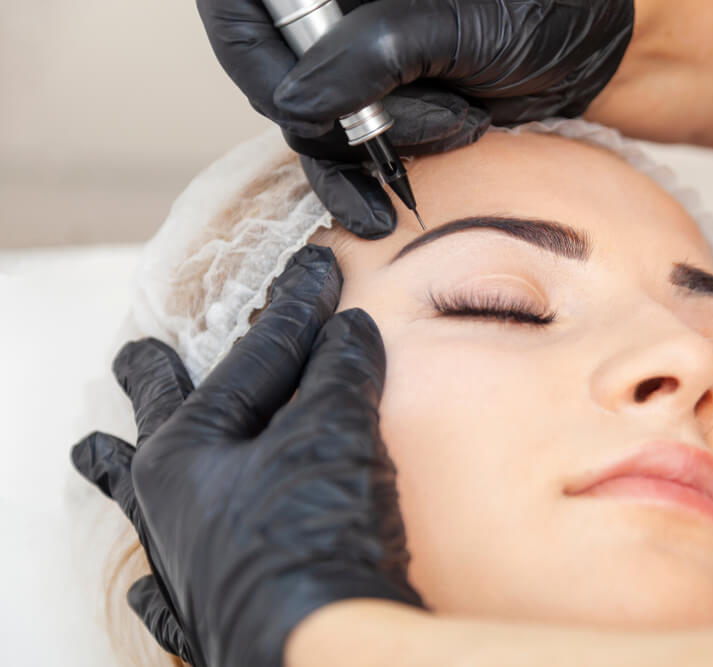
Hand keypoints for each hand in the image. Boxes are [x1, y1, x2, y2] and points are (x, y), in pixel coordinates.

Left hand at [71, 245, 422, 666]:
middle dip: (151, 382)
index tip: (313, 274)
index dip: (292, 313)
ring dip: (118, 475)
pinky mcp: (204, 615)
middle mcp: (168, 505)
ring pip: (138, 506)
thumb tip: (346, 329)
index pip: (251, 361)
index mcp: (186, 451)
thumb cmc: (308, 530)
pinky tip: (141, 586)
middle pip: (161, 423)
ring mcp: (181, 562)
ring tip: (89, 451)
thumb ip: (337, 373)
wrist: (310, 645)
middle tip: (131, 353)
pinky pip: (163, 595)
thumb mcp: (331, 430)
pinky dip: (153, 584)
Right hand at [196, 0, 632, 236]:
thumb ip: (369, 57)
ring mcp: (350, 62)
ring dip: (375, 146)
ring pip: (312, 122)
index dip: (253, 50)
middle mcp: (332, 14)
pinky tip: (385, 208)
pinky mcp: (375, 109)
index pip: (245, 7)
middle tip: (411, 117)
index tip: (297, 96)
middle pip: (271, 70)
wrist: (596, 50)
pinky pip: (341, 155)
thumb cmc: (546, 7)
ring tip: (459, 124)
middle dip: (343, 111)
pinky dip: (365, 182)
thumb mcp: (459, 24)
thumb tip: (293, 106)